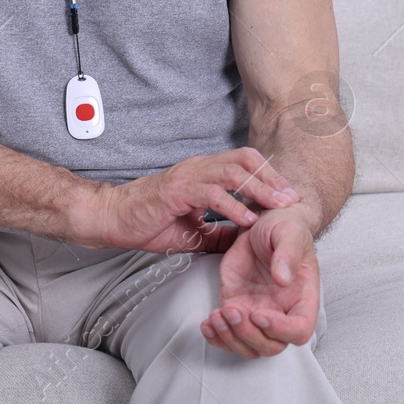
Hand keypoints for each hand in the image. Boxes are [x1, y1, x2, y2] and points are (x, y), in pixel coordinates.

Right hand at [77, 147, 299, 252]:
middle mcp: (197, 169)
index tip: (287, 195)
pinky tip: (247, 218)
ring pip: (231, 172)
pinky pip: (211, 193)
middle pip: (244, 160)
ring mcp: (187, 177)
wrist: (112, 219)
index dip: (268, 175)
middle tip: (291, 198)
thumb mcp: (192, 232)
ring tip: (278, 205)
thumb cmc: (148, 222)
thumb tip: (242, 244)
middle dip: (271, 178)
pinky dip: (233, 205)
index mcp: (202, 174)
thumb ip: (218, 233)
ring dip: (259, 188)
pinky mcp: (176, 191)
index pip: (243, 163)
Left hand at [201, 207, 319, 357]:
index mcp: (302, 299)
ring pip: (248, 346)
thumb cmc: (284, 228)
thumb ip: (288, 253)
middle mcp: (281, 312)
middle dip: (249, 335)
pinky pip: (227, 335)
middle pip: (270, 346)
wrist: (263, 222)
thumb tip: (282, 278)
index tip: (260, 314)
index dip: (280, 330)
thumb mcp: (289, 232)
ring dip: (230, 337)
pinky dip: (216, 336)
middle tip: (233, 311)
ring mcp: (257, 312)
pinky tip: (207, 323)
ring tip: (217, 315)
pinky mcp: (236, 306)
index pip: (299, 331)